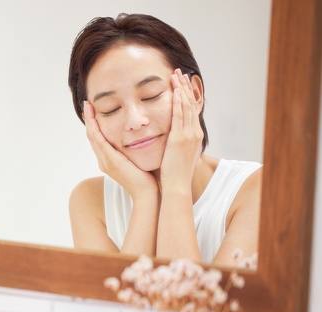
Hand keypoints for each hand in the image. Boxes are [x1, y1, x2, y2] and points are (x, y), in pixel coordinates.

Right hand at [83, 101, 157, 198]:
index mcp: (108, 160)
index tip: (94, 110)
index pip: (98, 139)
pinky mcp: (111, 162)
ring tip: (88, 107)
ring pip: (93, 138)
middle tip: (86, 104)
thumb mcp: (137, 160)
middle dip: (89, 119)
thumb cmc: (147, 178)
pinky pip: (100, 143)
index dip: (94, 124)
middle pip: (92, 136)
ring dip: (90, 121)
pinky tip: (94, 120)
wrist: (147, 194)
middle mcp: (103, 161)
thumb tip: (141, 137)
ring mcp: (105, 162)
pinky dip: (96, 130)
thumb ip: (134, 150)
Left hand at [158, 69, 203, 194]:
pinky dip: (178, 101)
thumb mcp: (177, 156)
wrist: (176, 187)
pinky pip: (179, 115)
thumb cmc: (174, 175)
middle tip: (179, 72)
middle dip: (184, 87)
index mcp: (193, 137)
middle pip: (190, 105)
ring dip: (181, 89)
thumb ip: (175, 145)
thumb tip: (170, 141)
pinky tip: (175, 90)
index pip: (190, 112)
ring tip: (176, 75)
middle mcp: (194, 133)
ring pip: (185, 107)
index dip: (186, 96)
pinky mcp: (180, 138)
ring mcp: (188, 135)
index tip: (181, 84)